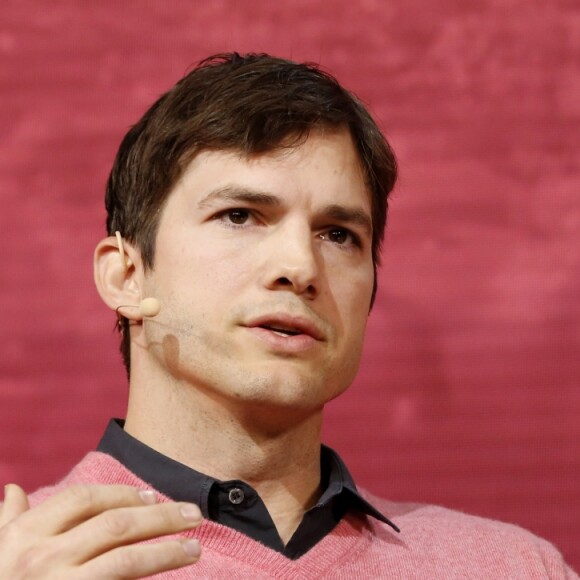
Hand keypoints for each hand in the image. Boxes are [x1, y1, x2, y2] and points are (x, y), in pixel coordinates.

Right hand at [0, 483, 201, 578]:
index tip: (152, 496)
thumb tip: (14, 489)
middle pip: (116, 524)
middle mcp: (42, 558)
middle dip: (161, 517)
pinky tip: (172, 577)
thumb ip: (7, 521)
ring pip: (126, 559)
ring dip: (167, 550)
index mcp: (23, 535)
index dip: (122, 494)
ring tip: (195, 547)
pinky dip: (149, 578)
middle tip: (194, 515)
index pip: (84, 498)